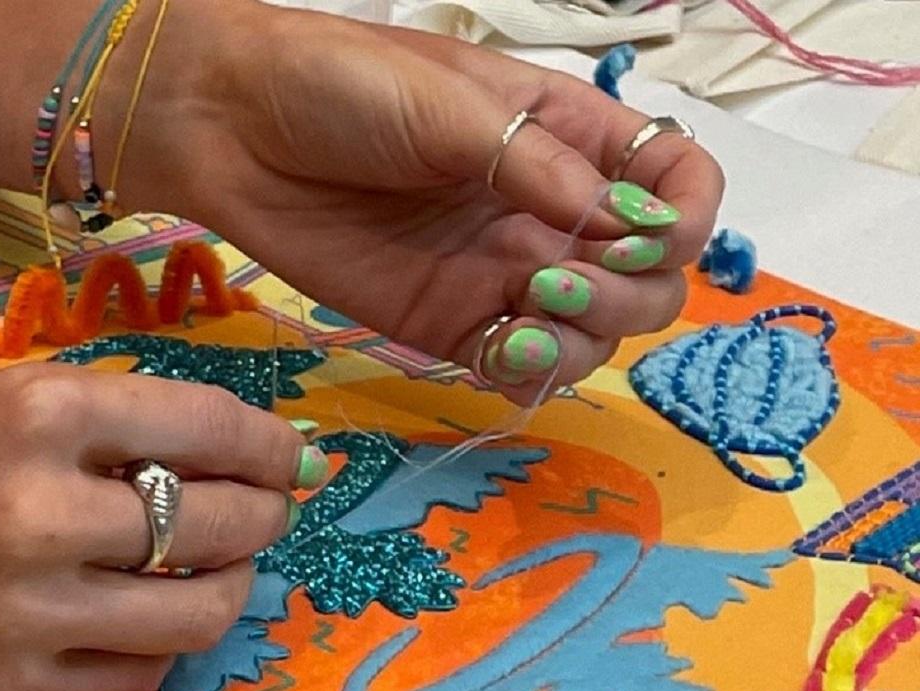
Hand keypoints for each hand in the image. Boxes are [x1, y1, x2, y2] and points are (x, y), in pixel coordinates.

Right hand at [0, 365, 322, 690]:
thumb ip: (107, 420)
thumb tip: (232, 451)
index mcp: (39, 416)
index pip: (208, 430)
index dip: (271, 446)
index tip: (290, 457)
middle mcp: (39, 515)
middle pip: (216, 526)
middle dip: (262, 516)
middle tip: (260, 512)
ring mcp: (25, 611)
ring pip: (193, 616)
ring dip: (225, 589)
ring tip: (211, 572)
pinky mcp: (7, 685)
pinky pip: (132, 681)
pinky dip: (155, 650)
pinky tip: (139, 621)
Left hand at [132, 2, 724, 401]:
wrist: (233, 129)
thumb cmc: (341, 86)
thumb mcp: (452, 106)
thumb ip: (539, 168)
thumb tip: (623, 223)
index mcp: (569, 137)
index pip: (677, 185)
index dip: (688, 218)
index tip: (650, 235)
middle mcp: (547, 211)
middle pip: (647, 278)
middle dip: (629, 293)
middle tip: (555, 281)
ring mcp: (497, 272)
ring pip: (589, 334)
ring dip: (582, 339)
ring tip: (522, 315)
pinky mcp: (444, 323)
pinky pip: (514, 366)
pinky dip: (527, 373)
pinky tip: (500, 351)